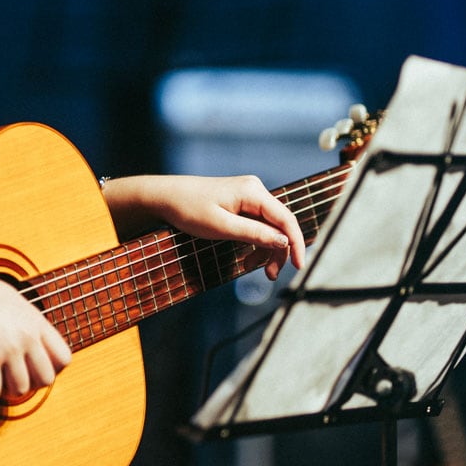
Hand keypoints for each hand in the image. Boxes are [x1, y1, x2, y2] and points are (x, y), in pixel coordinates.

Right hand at [0, 265, 72, 403]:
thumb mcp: (11, 300)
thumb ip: (24, 321)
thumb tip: (27, 336)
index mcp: (35, 322)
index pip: (63, 357)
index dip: (52, 369)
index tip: (35, 371)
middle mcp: (27, 337)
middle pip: (46, 379)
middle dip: (31, 385)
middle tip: (14, 381)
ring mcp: (9, 350)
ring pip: (20, 390)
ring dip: (6, 392)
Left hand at [103, 174, 305, 280]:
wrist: (164, 197)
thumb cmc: (188, 209)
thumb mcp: (221, 227)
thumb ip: (254, 234)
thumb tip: (284, 241)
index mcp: (252, 192)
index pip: (285, 219)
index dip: (296, 244)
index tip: (300, 267)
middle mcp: (254, 190)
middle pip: (279, 225)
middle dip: (277, 251)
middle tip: (270, 276)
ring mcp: (248, 195)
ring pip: (269, 227)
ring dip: (265, 250)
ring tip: (253, 270)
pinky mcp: (240, 203)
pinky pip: (257, 224)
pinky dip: (255, 242)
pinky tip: (247, 259)